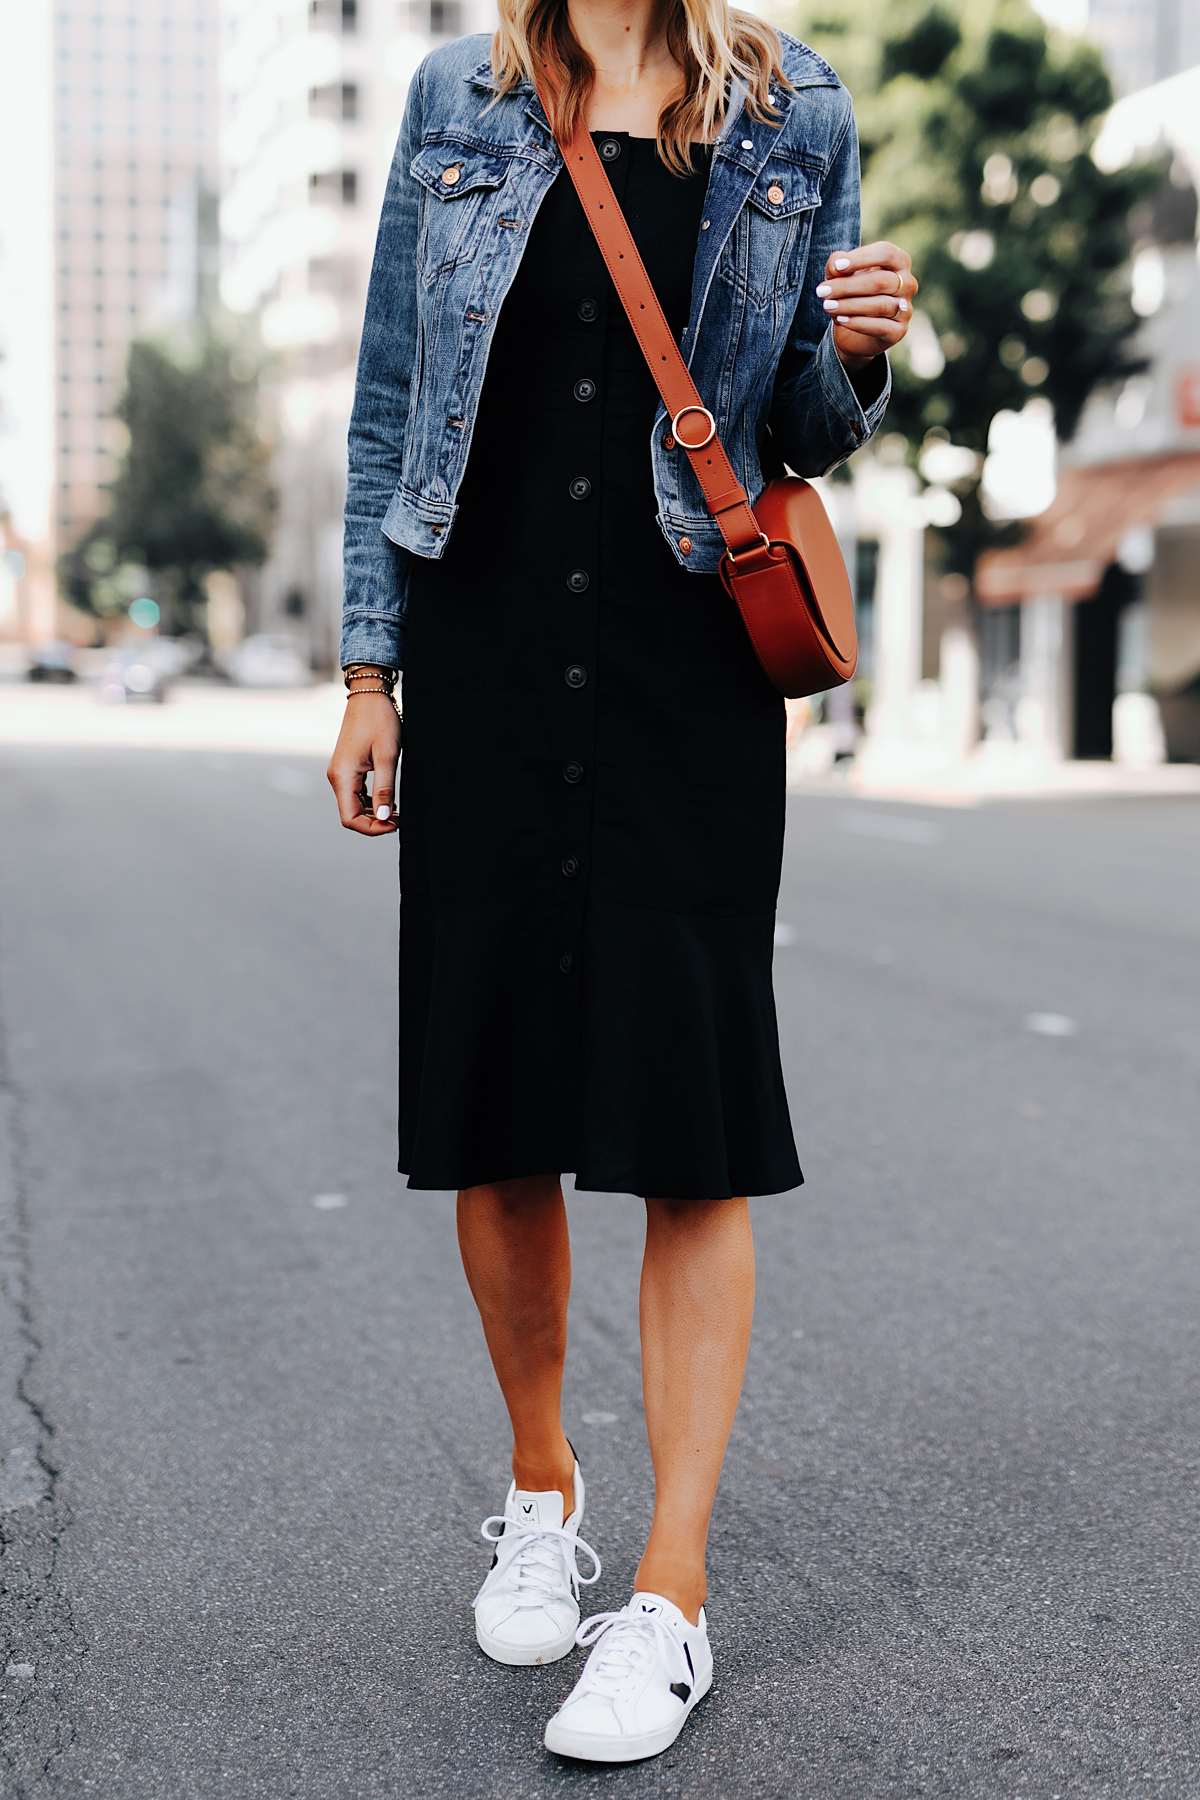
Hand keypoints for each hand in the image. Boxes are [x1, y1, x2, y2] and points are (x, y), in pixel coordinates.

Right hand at [327, 693, 400, 834]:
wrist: (369, 696)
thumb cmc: (379, 721)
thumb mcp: (387, 756)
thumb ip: (384, 789)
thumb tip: (384, 817)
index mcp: (342, 776)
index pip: (350, 818)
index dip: (372, 828)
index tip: (395, 824)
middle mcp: (336, 777)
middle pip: (350, 815)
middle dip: (374, 822)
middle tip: (400, 820)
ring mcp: (340, 773)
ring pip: (353, 805)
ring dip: (374, 813)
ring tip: (397, 812)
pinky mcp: (347, 768)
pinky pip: (355, 794)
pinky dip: (371, 802)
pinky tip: (389, 800)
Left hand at [816, 242, 916, 371]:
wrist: (854, 331)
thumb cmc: (850, 293)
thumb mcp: (839, 275)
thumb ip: (836, 264)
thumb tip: (836, 265)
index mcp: (899, 262)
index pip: (886, 253)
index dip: (862, 258)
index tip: (837, 267)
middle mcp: (908, 283)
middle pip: (880, 281)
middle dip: (848, 286)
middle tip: (822, 291)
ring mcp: (906, 308)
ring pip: (880, 304)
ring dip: (849, 305)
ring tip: (827, 306)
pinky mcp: (899, 331)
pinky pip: (881, 326)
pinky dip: (858, 323)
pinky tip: (840, 320)